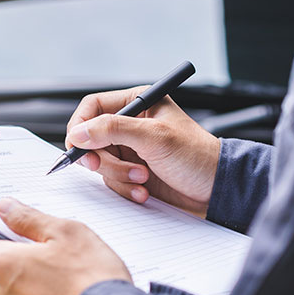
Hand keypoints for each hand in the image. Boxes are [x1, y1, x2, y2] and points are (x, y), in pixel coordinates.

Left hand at [0, 198, 130, 294]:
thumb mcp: (67, 233)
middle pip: (3, 273)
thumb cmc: (92, 282)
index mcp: (4, 264)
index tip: (0, 230)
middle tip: (57, 261)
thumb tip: (6, 209)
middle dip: (24, 265)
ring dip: (37, 293)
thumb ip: (30, 219)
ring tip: (71, 290)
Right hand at [66, 87, 219, 216]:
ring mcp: (129, 150)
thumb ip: (113, 130)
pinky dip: (124, 188)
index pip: (92, 107)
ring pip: (99, 162)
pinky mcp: (131, 172)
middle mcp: (130, 125)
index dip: (80, 126)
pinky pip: (110, 180)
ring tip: (142, 178)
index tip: (78, 146)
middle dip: (101, 157)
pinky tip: (143, 190)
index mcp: (137, 103)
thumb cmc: (196, 156)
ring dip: (118, 175)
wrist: (215, 190)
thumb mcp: (154, 138)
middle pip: (91, 138)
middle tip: (102, 166)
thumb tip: (79, 132)